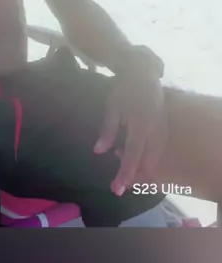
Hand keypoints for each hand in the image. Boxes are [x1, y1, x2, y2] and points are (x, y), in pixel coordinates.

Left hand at [94, 69, 166, 196]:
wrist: (144, 73)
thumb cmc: (125, 89)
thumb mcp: (112, 107)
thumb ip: (108, 130)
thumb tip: (99, 152)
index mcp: (140, 126)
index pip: (132, 156)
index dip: (125, 174)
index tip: (117, 189)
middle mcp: (155, 131)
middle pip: (147, 163)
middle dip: (134, 177)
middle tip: (119, 186)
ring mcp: (162, 130)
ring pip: (154, 159)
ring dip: (141, 169)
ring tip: (126, 175)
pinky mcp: (165, 128)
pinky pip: (158, 150)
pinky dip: (147, 159)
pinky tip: (135, 160)